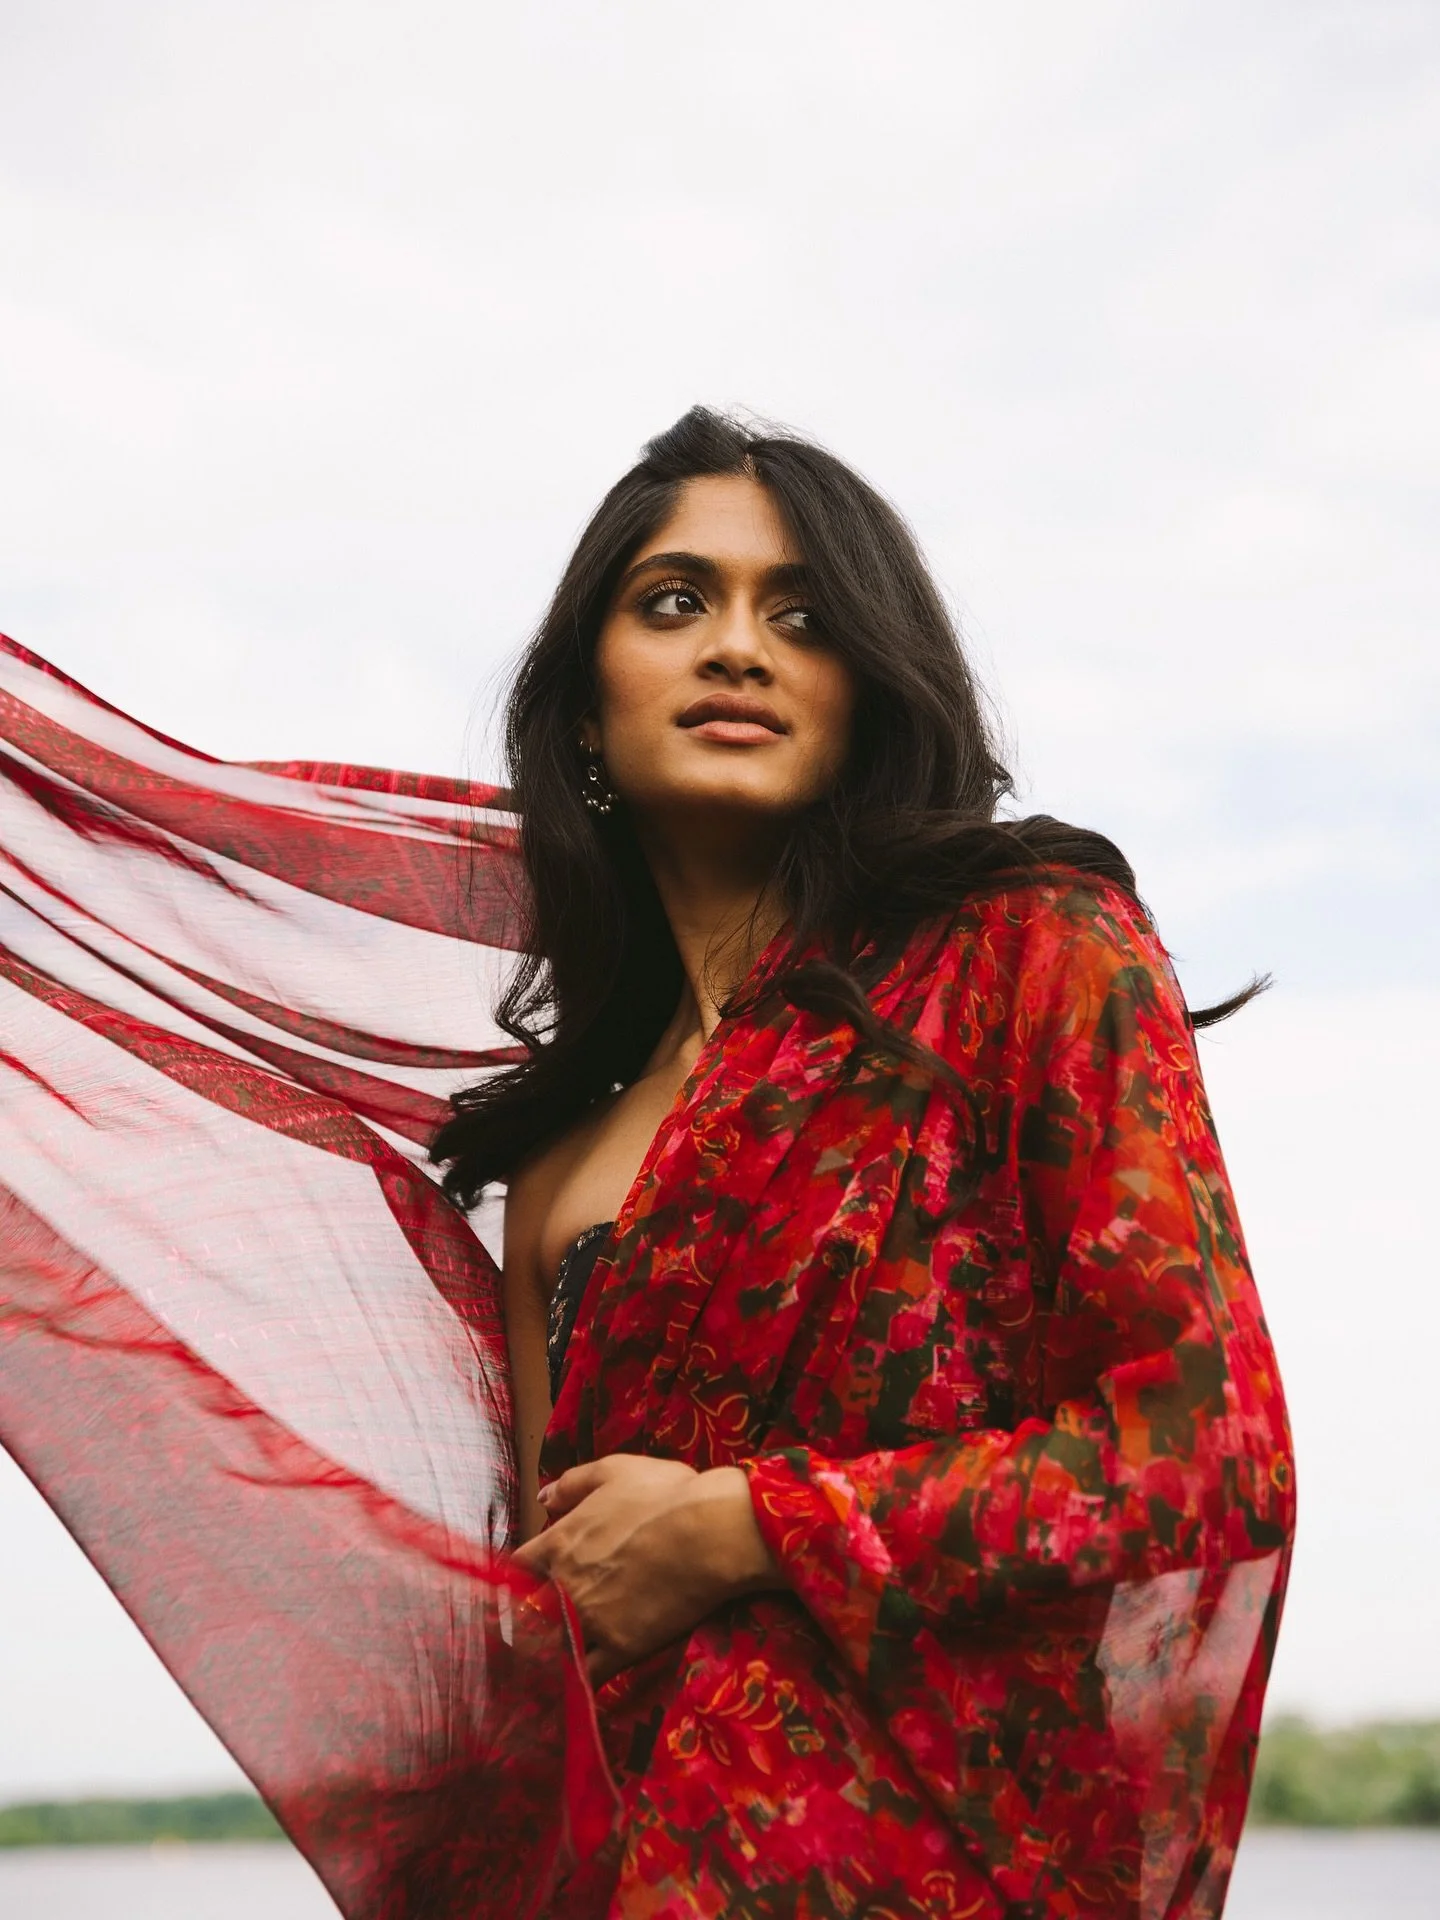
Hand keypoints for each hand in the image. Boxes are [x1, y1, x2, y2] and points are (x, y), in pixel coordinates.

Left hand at [512, 1454, 781, 1685]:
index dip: (523, 1574)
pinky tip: (578, 1683)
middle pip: (529, 1612)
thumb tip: (543, 1496)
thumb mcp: (615, 1470)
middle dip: (532, 1616)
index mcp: (560, 1542)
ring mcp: (590, 1621)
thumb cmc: (665, 1495)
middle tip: (542, 1621)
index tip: (532, 1578)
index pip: (518, 1567)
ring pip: (552, 1646)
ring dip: (551, 1650)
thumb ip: (573, 1483)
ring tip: (555, 1656)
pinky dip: (580, 1679)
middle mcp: (565, 1585)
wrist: (709, 1534)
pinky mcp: (620, 1648)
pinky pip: (588, 1675)